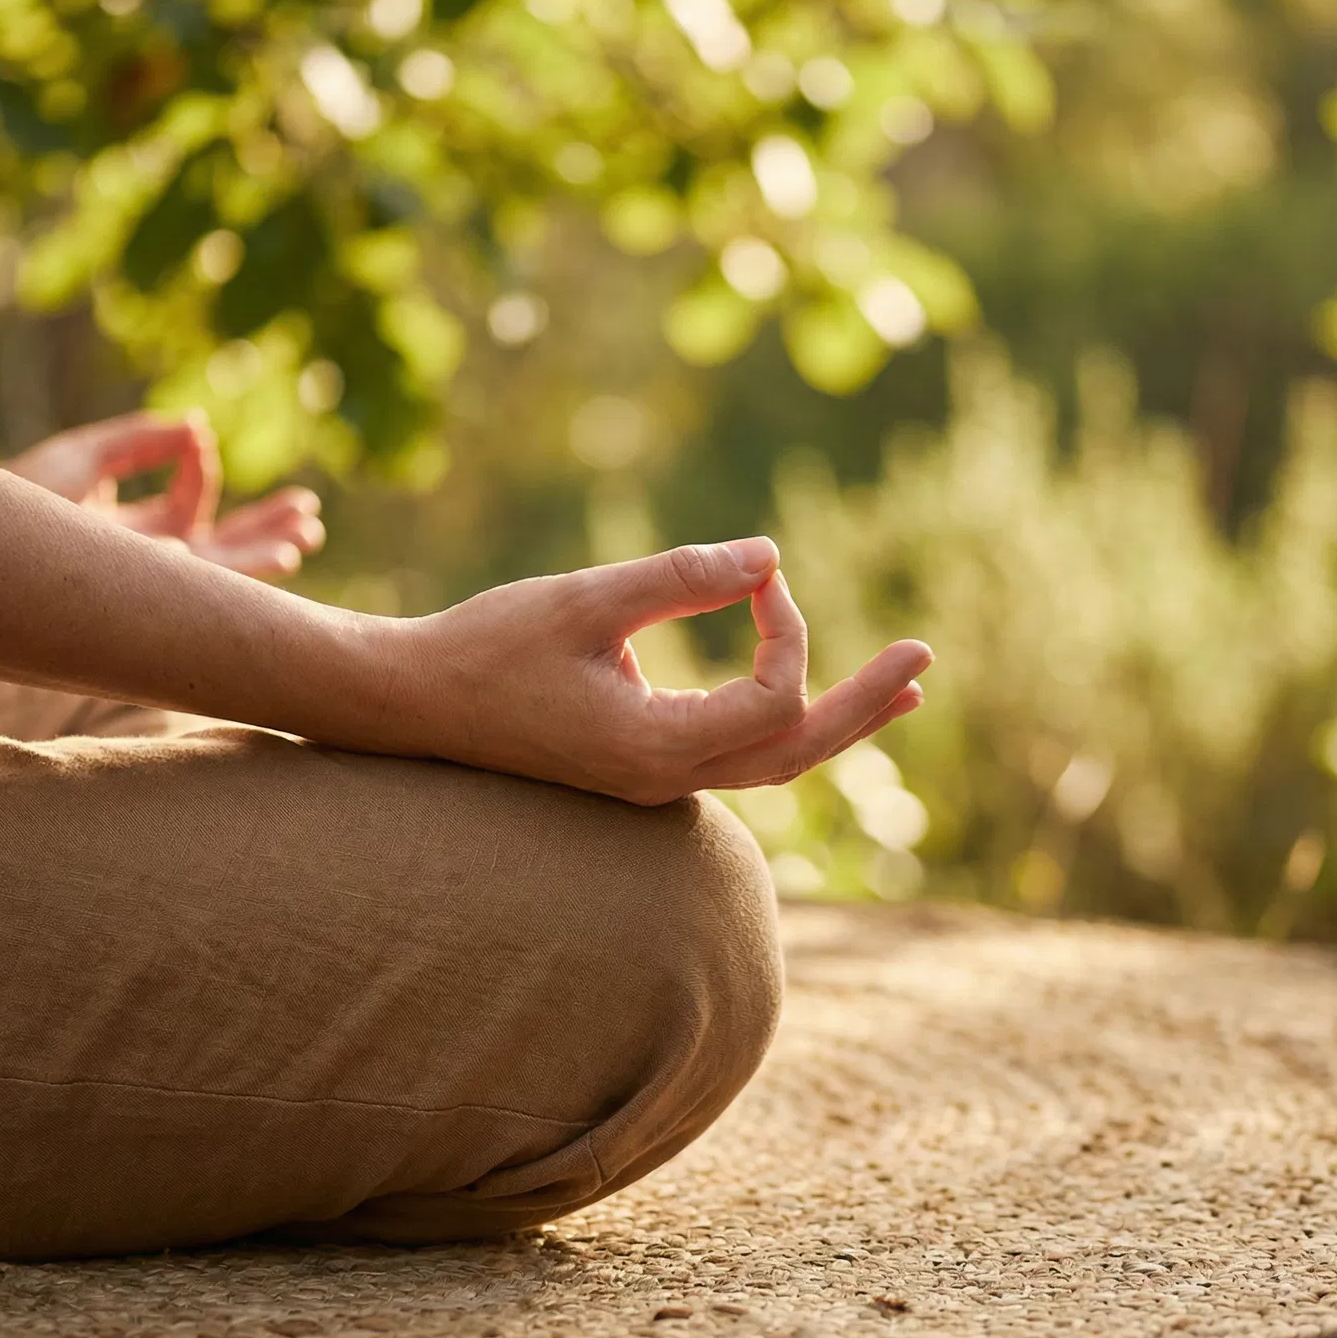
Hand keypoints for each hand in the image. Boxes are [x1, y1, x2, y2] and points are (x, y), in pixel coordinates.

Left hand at [5, 412, 324, 577]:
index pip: (188, 506)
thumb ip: (140, 441)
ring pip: (223, 576)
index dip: (201, 470)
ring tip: (304, 540)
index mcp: (135, 535)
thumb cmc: (14, 498)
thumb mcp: (82, 458)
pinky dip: (239, 571)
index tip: (200, 437)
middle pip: (222, 552)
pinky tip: (278, 555)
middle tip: (310, 517)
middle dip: (266, 531)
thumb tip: (196, 425)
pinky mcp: (149, 598)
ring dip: (265, 555)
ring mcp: (149, 588)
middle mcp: (148, 568)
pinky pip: (205, 588)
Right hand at [402, 536, 929, 803]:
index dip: (785, 626)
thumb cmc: (487, 646)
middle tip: (925, 662)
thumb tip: (771, 555)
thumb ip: (682, 577)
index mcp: (657, 748)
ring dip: (836, 722)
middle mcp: (668, 780)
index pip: (774, 697)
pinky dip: (785, 724)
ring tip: (901, 693)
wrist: (411, 704)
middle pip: (797, 753)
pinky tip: (811, 698)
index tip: (755, 573)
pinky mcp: (642, 767)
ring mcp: (656, 782)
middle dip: (865, 705)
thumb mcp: (586, 599)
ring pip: (772, 762)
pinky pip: (737, 755)